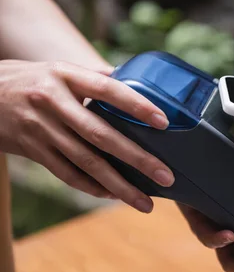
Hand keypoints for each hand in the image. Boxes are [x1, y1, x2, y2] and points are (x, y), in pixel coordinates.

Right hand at [0, 60, 176, 212]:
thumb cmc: (30, 79)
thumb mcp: (59, 69)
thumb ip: (95, 78)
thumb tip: (135, 82)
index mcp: (65, 76)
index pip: (107, 90)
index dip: (136, 105)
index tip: (163, 122)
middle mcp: (53, 102)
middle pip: (101, 135)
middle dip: (137, 158)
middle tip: (166, 176)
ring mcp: (41, 129)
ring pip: (86, 162)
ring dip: (119, 185)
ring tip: (145, 202)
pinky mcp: (32, 150)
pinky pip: (67, 173)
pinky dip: (92, 186)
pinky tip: (114, 195)